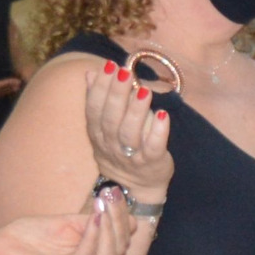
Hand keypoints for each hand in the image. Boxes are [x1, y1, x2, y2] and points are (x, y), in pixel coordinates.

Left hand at [0, 197, 138, 254]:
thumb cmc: (29, 236)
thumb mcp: (67, 223)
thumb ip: (93, 222)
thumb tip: (128, 217)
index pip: (119, 245)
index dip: (122, 220)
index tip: (117, 195)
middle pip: (116, 252)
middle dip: (118, 222)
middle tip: (112, 197)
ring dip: (108, 228)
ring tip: (104, 205)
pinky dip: (92, 237)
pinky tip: (93, 218)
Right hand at [80, 60, 172, 194]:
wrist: (136, 187)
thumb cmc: (120, 149)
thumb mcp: (103, 127)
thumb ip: (98, 99)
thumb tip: (90, 73)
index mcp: (97, 134)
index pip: (94, 109)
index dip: (99, 88)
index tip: (109, 66)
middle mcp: (111, 145)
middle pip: (111, 119)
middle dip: (117, 94)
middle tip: (125, 72)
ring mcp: (131, 156)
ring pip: (129, 133)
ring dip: (136, 110)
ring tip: (144, 90)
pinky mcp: (152, 163)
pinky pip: (153, 148)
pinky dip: (157, 132)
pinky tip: (163, 115)